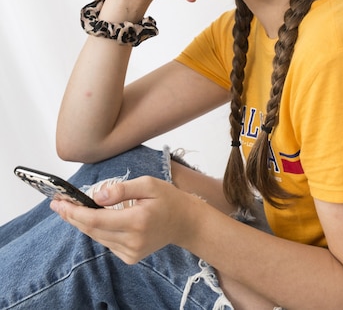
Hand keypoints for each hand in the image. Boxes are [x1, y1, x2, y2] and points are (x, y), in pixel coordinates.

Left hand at [50, 176, 194, 263]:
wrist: (185, 222)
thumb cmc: (167, 199)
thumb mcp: (148, 184)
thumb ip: (120, 189)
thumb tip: (96, 195)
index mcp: (137, 220)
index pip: (96, 219)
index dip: (75, 212)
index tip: (60, 203)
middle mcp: (132, 240)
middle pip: (93, 229)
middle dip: (73, 217)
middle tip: (57, 204)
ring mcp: (131, 252)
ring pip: (97, 236)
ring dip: (82, 223)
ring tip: (69, 209)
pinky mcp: (130, 257)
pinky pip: (106, 242)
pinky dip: (97, 229)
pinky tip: (92, 218)